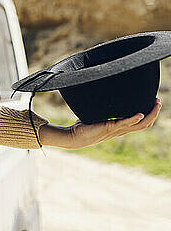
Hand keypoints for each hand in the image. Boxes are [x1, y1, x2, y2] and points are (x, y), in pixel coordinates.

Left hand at [39, 98, 161, 148]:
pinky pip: (124, 124)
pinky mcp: (109, 128)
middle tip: (158, 102)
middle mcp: (121, 130)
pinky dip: (133, 119)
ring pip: (140, 125)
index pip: (140, 123)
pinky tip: (140, 113)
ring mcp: (116, 130)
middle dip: (154, 113)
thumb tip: (99, 94)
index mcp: (120, 128)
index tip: (153, 103)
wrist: (73, 137)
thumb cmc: (82, 127)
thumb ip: (101, 109)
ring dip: (149, 114)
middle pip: (145, 124)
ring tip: (156, 104)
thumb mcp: (96, 115)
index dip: (149, 114)